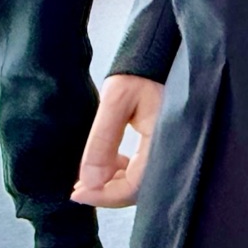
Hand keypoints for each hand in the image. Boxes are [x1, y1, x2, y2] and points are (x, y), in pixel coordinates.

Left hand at [71, 73, 163, 207]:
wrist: (160, 51)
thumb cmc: (140, 73)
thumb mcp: (116, 101)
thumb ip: (102, 142)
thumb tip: (88, 182)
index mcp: (164, 141)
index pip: (134, 187)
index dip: (104, 195)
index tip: (76, 192)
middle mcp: (172, 149)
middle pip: (139, 189)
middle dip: (107, 191)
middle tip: (78, 188)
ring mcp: (171, 146)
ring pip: (141, 181)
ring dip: (114, 183)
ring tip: (89, 176)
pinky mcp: (166, 142)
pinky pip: (145, 169)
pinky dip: (124, 172)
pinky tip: (110, 162)